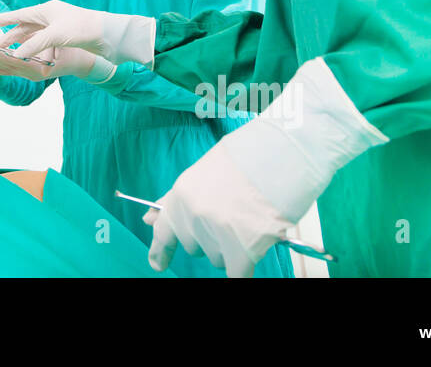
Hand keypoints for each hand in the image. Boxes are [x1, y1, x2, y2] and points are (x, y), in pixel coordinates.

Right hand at [0, 0, 155, 63]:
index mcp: (46, 10)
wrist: (108, 34)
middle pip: (26, 25)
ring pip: (35, 34)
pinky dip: (35, 46)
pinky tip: (30, 52)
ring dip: (22, 42)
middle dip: (11, 35)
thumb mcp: (55, 36)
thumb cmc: (82, 28)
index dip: (5, 19)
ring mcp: (58, 25)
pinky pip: (44, 40)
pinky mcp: (66, 35)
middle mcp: (51, 16)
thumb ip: (34, 45)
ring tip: (10, 51)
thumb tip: (15, 56)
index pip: (20, 14)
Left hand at [0, 43, 113, 81]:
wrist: (83, 61)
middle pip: (4, 67)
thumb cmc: (72, 51)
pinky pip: (10, 70)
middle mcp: (31, 75)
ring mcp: (30, 75)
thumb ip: (38, 47)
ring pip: (4, 69)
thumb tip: (21, 46)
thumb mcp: (57, 46)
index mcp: (37, 70)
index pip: (10, 63)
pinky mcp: (29, 72)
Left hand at [144, 136, 293, 277]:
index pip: (163, 229)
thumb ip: (178, 199)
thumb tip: (149, 219)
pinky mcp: (242, 251)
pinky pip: (236, 275)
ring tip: (250, 217)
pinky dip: (243, 269)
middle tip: (233, 214)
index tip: (157, 263)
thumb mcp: (205, 172)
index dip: (160, 249)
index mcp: (182, 194)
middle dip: (210, 238)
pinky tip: (251, 254)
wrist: (282, 155)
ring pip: (217, 258)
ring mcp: (216, 234)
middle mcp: (193, 216)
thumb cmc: (249, 158)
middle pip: (194, 246)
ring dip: (232, 247)